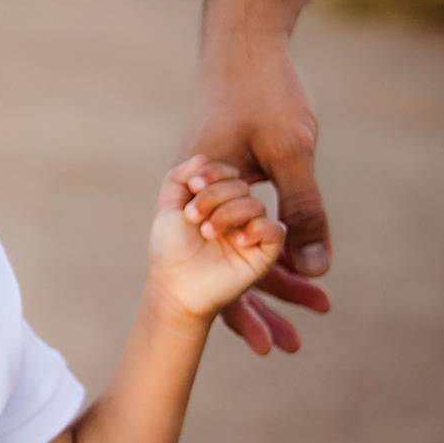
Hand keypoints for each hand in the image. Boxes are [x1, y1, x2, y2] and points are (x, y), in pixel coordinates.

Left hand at [148, 157, 286, 322]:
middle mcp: (236, 213)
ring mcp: (251, 231)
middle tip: (192, 216)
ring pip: (255, 205)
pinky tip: (238, 237)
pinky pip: (275, 230)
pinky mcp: (263, 252)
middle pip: (240, 186)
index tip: (194, 185)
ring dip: (229, 213)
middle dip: (214, 196)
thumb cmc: (170, 247)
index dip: (213, 173)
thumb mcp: (168, 204)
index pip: (227, 173)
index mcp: (216, 200)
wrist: (174, 283)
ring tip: (207, 231)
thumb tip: (203, 159)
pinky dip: (259, 228)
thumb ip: (180, 175)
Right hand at [187, 36, 331, 353]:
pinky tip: (302, 269)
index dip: (243, 311)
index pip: (216, 269)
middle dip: (260, 306)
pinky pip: (247, 225)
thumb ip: (304, 210)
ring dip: (273, 278)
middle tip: (291, 347)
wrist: (246, 44)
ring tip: (313, 311)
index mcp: (198, 195)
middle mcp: (196, 200)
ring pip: (239, 247)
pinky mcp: (229, 183)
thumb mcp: (292, 151)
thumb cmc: (264, 90)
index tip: (271, 347)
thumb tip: (318, 270)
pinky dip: (272, 246)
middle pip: (224, 266)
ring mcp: (211, 192)